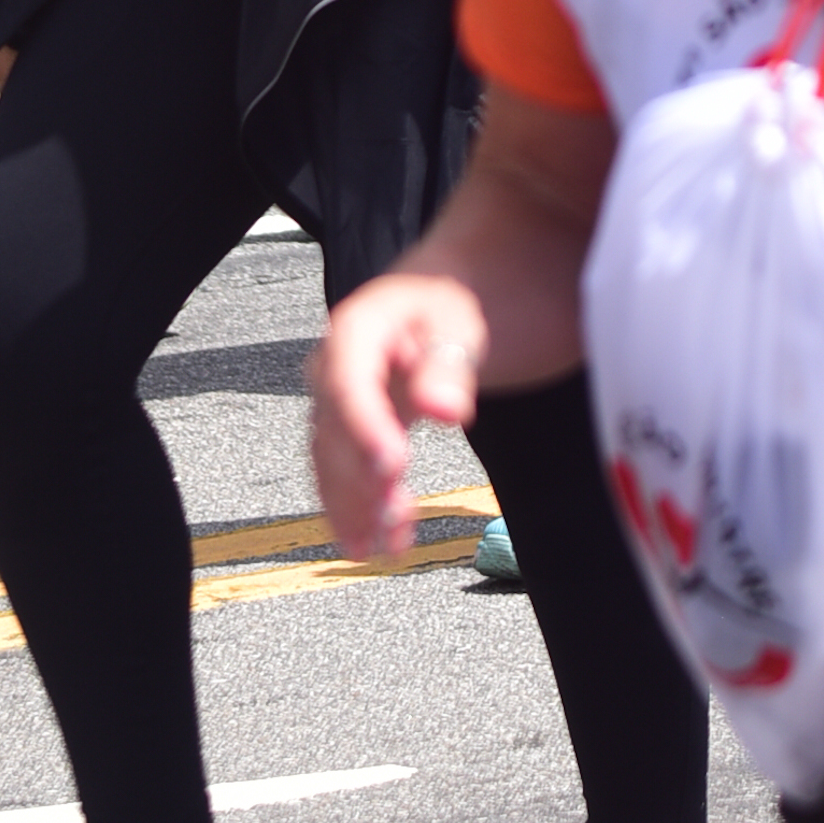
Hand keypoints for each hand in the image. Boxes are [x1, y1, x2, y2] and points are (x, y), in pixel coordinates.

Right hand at [308, 271, 488, 556]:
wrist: (488, 274)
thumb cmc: (477, 288)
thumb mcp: (470, 318)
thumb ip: (451, 363)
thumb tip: (439, 408)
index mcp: (360, 328)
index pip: (348, 385)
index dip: (365, 430)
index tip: (391, 469)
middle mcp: (343, 363)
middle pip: (335, 430)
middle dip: (356, 481)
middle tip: (385, 524)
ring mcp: (353, 394)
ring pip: (337, 458)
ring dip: (355, 505)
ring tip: (380, 549)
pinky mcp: (373, 419)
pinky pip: (357, 466)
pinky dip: (370, 504)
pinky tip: (392, 538)